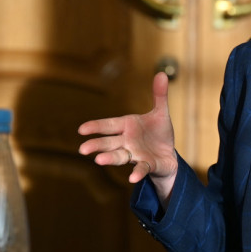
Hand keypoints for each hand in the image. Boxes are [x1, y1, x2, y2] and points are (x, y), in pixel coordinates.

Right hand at [78, 72, 177, 190]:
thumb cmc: (159, 133)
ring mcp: (135, 154)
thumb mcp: (161, 113)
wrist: (169, 154)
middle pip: (109, 143)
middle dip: (97, 145)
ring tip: (99, 160)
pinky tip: (133, 178)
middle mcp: (127, 141)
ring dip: (110, 158)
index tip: (81, 129)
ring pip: (120, 156)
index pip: (109, 125)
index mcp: (128, 126)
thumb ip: (159, 95)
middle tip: (83, 149)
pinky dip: (137, 172)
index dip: (96, 126)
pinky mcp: (147, 165)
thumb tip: (161, 73)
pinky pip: (141, 168)